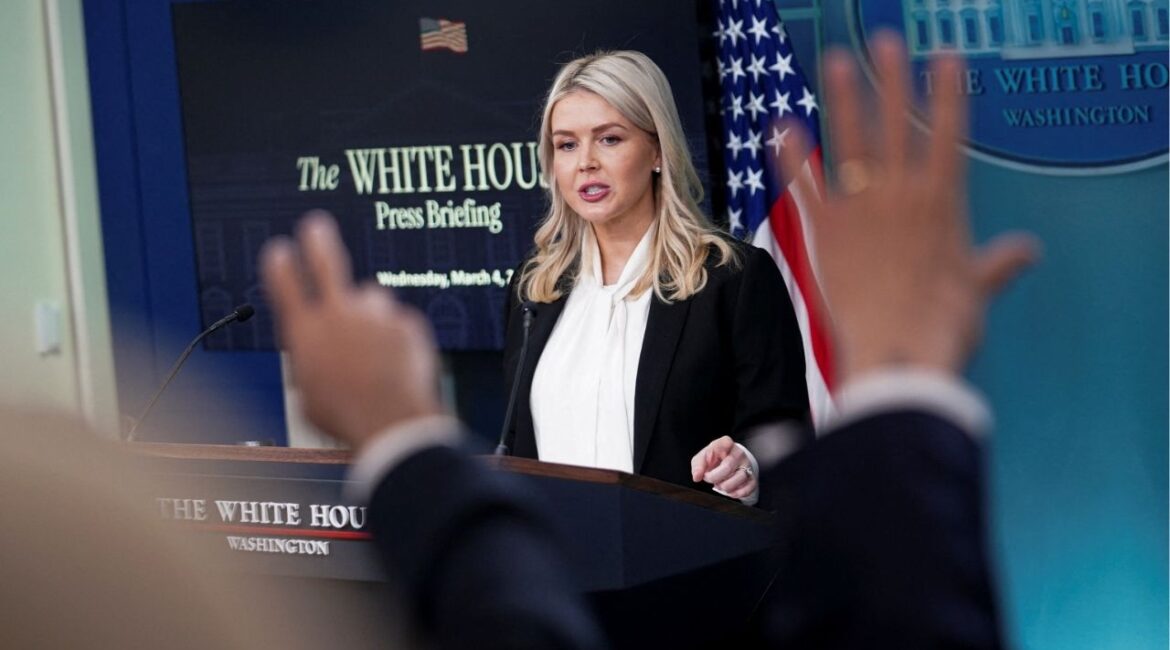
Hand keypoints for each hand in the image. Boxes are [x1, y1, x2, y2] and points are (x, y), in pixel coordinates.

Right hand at [260, 212, 441, 448]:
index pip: (285, 284)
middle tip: (316, 226)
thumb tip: (319, 355)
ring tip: (376, 356)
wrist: (391, 421)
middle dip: (318, 241)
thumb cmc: (344, 415)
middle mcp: (338, 314)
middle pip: (327, 262)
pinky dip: (398, 340)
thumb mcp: (310, 392)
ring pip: (373, 302)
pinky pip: (400, 324)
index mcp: (305, 332)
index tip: (279, 250)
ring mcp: (375, 314)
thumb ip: (312, 361)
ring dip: (373, 320)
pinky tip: (398, 365)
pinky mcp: (407, 322)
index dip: (280, 264)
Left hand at [690, 436, 756, 499]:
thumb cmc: (714, 460)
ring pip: (739, 479)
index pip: (725, 442)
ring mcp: (747, 465)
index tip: (708, 461)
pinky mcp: (752, 478)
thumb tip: (697, 476)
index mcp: (726, 443)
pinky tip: (729, 491)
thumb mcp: (702, 458)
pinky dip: (735, 493)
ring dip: (725, 486)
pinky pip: (746, 489)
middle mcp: (738, 453)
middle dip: (715, 477)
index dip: (716, 452)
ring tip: (720, 485)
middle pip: (728, 466)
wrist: (726, 465)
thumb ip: (698, 465)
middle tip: (709, 479)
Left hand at [778, 34, 1036, 383]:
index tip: (943, 59)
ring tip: (836, 60)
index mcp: (943, 203)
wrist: (901, 355)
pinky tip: (779, 127)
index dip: (946, 94)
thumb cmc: (943, 327)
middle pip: (897, 126)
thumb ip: (996, 262)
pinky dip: (792, 158)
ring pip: (851, 143)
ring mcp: (863, 211)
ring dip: (844, 100)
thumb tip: (1027, 251)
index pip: (947, 134)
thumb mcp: (976, 290)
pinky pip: (807, 187)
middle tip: (884, 41)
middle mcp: (902, 196)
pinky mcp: (826, 233)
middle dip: (891, 80)